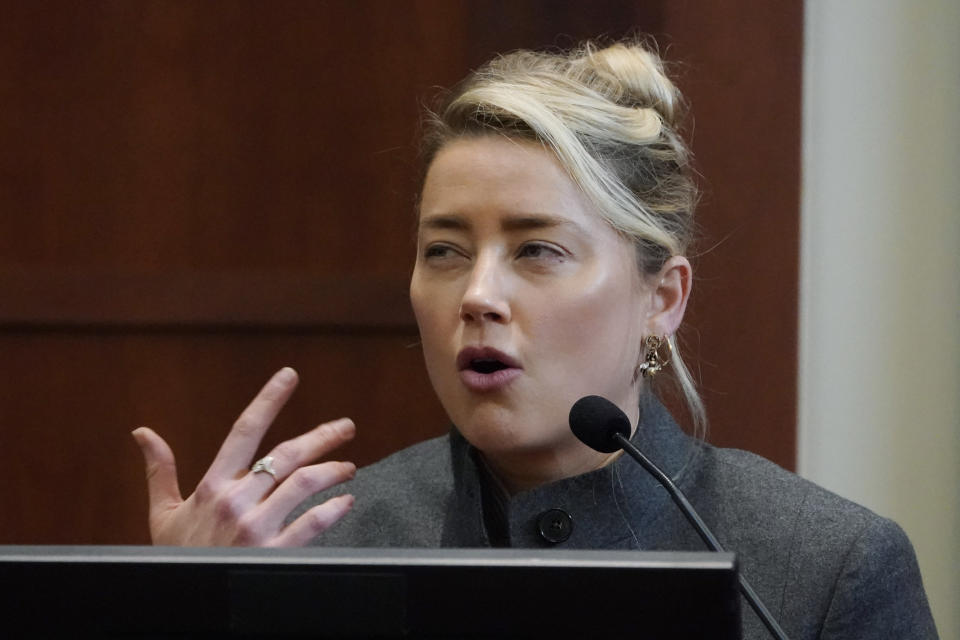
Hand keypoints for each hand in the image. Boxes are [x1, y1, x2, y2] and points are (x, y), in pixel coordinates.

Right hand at [131, 367, 356, 545]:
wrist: (179, 602)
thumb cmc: (178, 558)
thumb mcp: (163, 514)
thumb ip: (160, 470)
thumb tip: (143, 433)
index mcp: (212, 486)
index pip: (244, 431)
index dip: (268, 400)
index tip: (289, 376)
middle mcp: (236, 500)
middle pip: (287, 454)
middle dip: (322, 437)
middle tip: (346, 427)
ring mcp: (256, 526)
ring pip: (303, 484)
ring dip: (332, 471)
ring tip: (348, 468)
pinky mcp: (273, 551)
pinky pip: (310, 525)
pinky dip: (332, 510)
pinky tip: (345, 502)